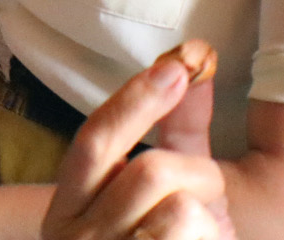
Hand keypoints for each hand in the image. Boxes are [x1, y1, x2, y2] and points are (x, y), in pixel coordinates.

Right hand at [43, 44, 232, 239]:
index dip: (136, 99)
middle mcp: (75, 238)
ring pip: (182, 212)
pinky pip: (196, 239)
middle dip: (199, 175)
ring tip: (209, 236)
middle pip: (150, 172)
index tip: (179, 67)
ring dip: (213, 221)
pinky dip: (215, 239)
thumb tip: (191, 61)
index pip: (95, 140)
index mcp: (68, 208)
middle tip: (213, 197)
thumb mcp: (150, 196)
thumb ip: (171, 132)